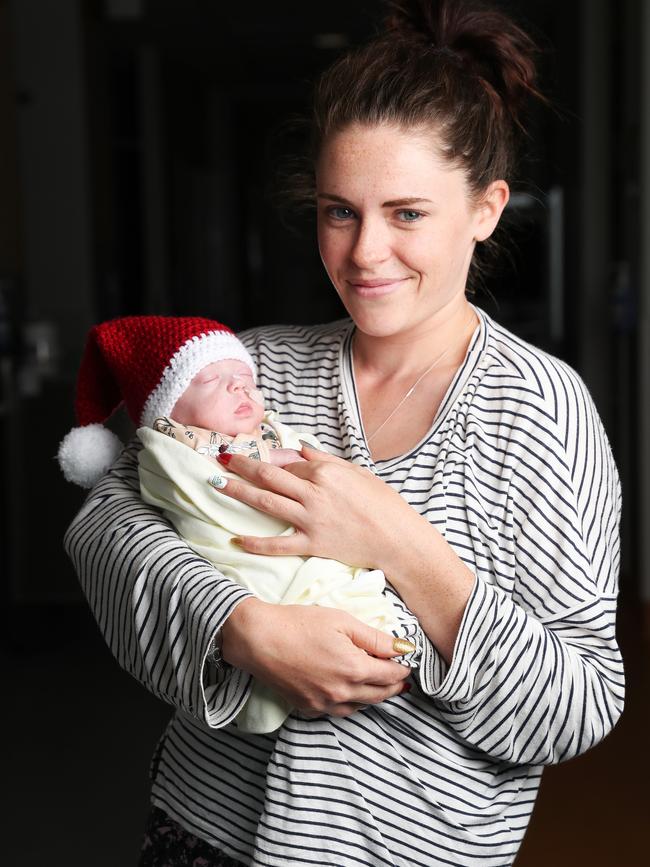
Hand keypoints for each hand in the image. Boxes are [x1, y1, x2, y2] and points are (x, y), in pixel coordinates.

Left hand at [218, 444, 423, 568]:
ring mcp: (311, 519)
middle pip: (268, 476)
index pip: (288, 464)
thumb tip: (300, 448)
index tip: (250, 457)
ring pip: (266, 503)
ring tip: (216, 485)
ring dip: (238, 492)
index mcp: (325, 472)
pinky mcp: (312, 544)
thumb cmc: (383, 504)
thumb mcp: (357, 472)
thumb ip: (325, 459)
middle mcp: (314, 493)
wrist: (397, 539)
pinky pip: (278, 544)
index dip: (269, 461)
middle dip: (241, 465)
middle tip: (220, 458)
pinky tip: (237, 540)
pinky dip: (257, 543)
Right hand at [221, 597, 410, 716]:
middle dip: (394, 685)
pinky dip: (351, 702)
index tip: (408, 660)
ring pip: (361, 706)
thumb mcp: (342, 621)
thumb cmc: (299, 624)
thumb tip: (404, 648)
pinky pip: (339, 710)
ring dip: (374, 696)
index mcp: (355, 669)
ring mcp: (324, 704)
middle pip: (380, 695)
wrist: (257, 639)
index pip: (392, 676)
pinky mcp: (308, 708)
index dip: (403, 668)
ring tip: (378, 683)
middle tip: (400, 675)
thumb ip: (376, 639)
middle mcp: (343, 693)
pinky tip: (350, 690)